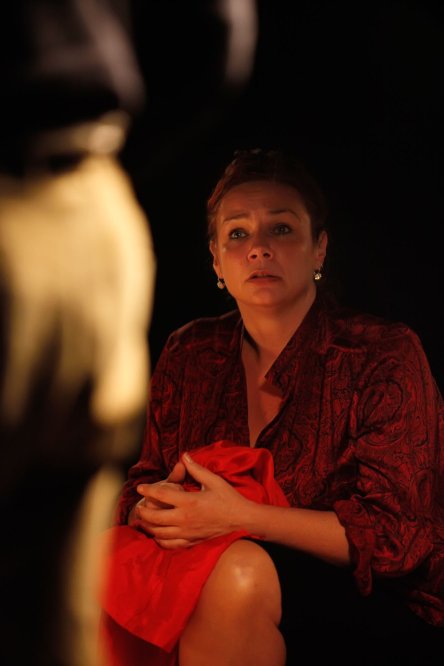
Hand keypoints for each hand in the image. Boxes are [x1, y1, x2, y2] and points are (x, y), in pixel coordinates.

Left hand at [135, 452, 250, 548]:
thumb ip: (196, 469)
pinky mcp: (191, 541)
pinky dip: (160, 539)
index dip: (148, 490)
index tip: (140, 487)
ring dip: (149, 526)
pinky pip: (170, 544)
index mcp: (189, 501)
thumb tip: (184, 455)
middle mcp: (185, 519)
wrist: (241, 519)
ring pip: (159, 532)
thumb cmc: (228, 498)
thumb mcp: (213, 480)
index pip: (161, 495)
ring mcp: (187, 533)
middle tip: (139, 505)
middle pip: (155, 517)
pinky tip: (158, 534)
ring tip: (144, 519)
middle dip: (143, 511)